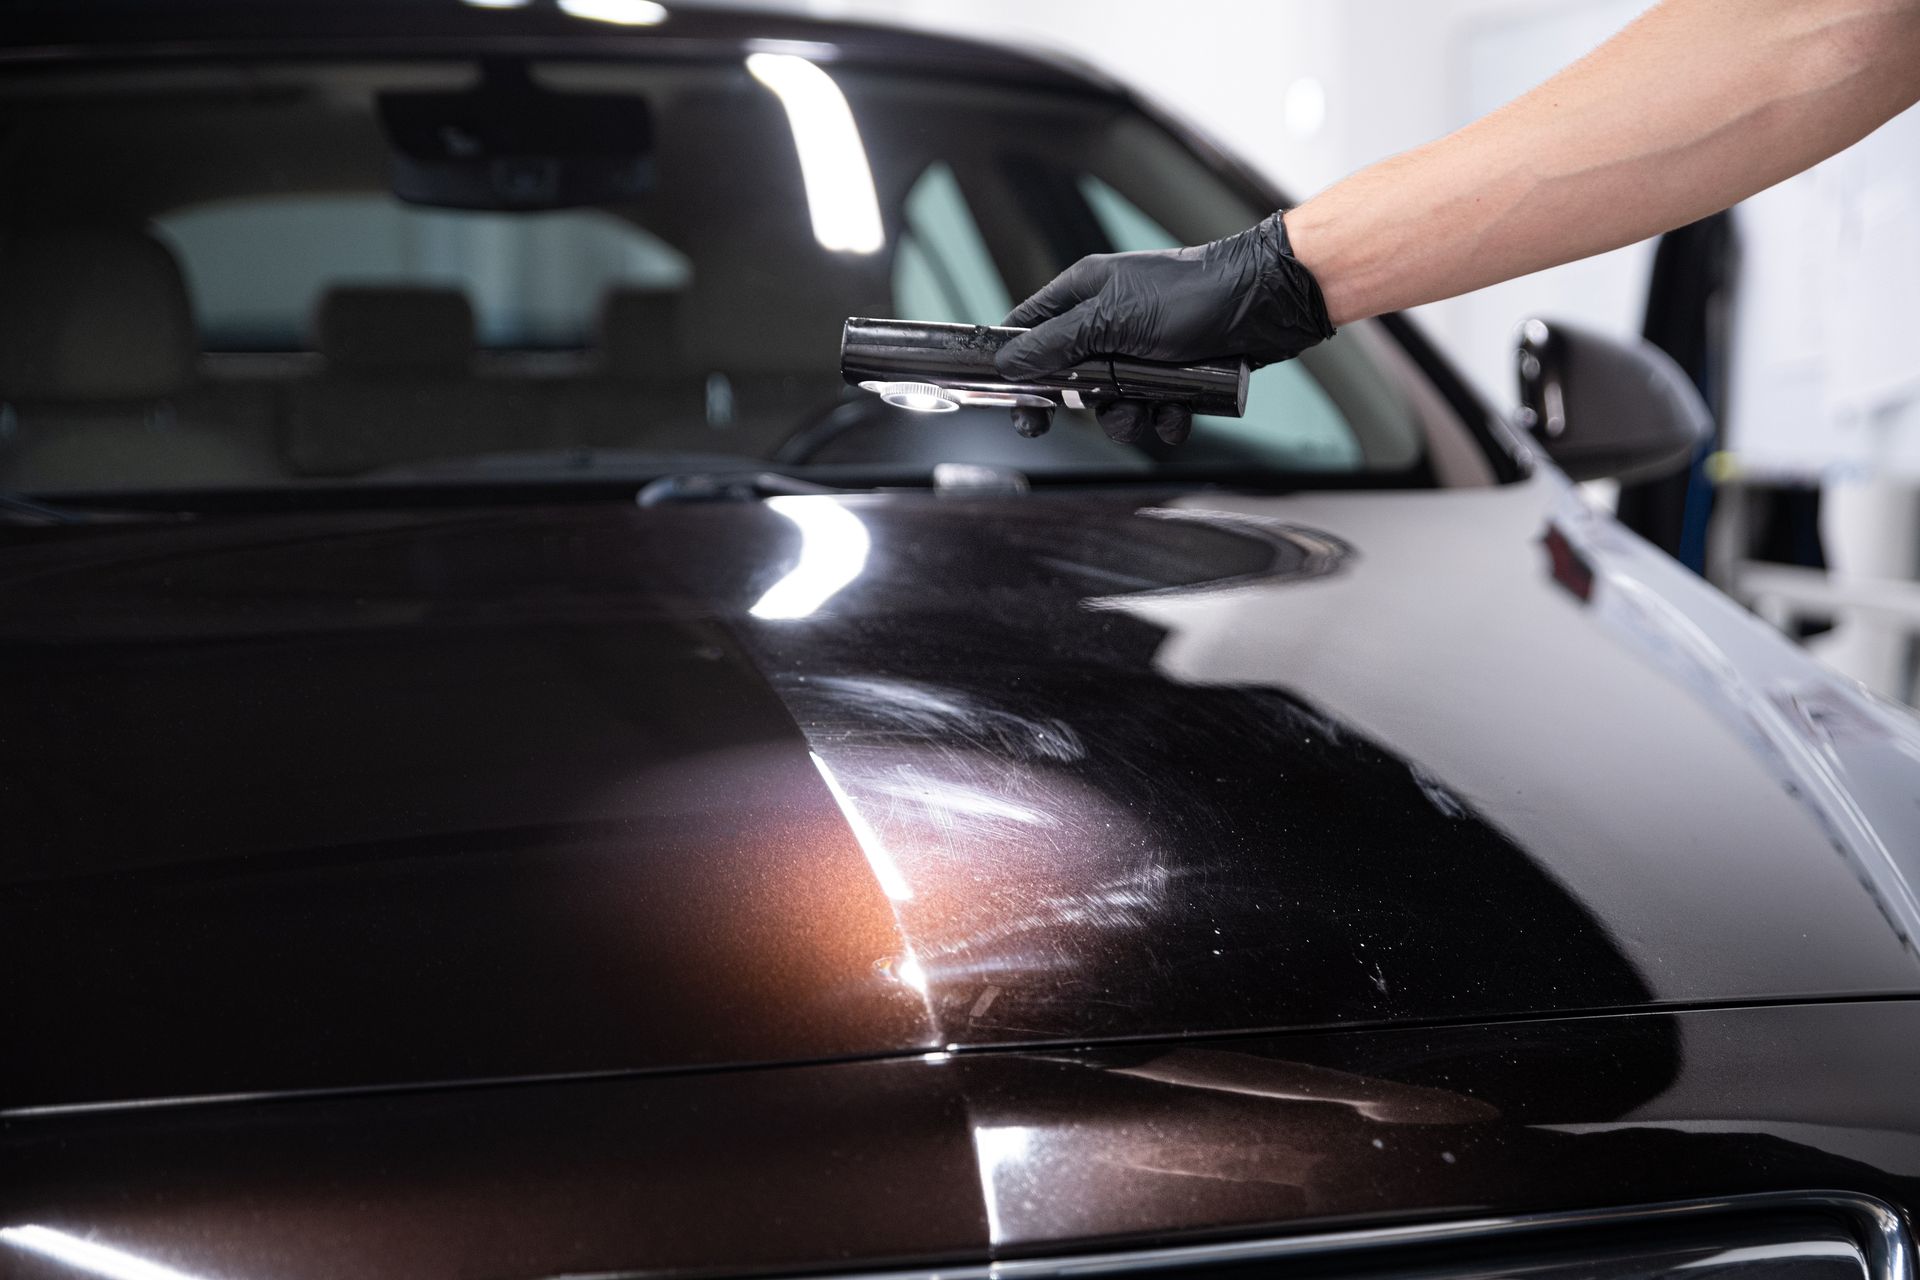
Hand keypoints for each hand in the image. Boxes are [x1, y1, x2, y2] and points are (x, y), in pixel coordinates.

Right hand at [993, 210, 1333, 444]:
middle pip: (1072, 378)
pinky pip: (1152, 410)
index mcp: (1084, 293)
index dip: (1018, 366)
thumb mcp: (1112, 320)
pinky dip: (1165, 416)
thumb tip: (1011, 362)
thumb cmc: (1194, 295)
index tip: (1018, 399)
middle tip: (1094, 410)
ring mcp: (1142, 349)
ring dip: (1131, 415)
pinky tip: (1180, 409)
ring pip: (1113, 403)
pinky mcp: (1173, 373)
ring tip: (1153, 405)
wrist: (1264, 305)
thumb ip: (1057, 343)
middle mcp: (1109, 320)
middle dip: (1090, 402)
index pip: (1030, 330)